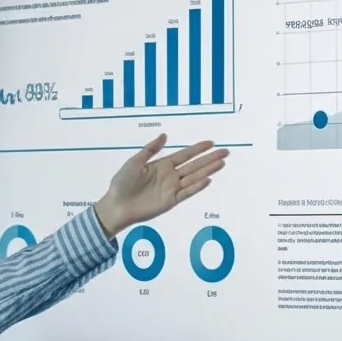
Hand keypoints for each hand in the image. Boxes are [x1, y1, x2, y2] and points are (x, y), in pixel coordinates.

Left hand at [93, 133, 228, 236]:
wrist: (116, 205)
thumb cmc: (122, 183)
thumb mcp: (134, 162)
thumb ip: (150, 150)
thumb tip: (164, 135)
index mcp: (162, 165)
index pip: (185, 155)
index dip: (198, 149)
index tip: (211, 142)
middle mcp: (170, 176)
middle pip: (194, 165)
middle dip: (209, 158)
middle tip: (225, 151)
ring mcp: (172, 189)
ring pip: (194, 177)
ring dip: (208, 170)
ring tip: (222, 163)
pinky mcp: (170, 202)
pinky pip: (186, 193)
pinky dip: (197, 187)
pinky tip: (208, 179)